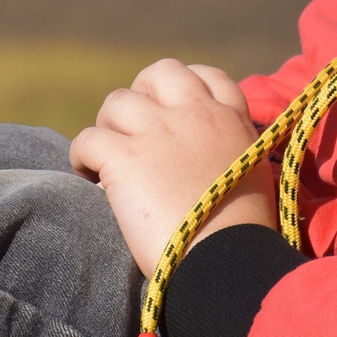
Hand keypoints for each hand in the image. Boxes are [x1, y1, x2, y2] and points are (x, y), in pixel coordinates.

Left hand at [71, 60, 273, 273]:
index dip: (183, 87)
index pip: (206, 76)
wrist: (226, 262)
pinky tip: (89, 178)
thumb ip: (233, 155)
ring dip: (108, 128)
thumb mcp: (253, 177)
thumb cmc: (242, 236)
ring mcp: (157, 131)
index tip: (169, 110)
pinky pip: (87, 139)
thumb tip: (205, 162)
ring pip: (116, 102)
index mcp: (230, 120)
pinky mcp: (124, 157)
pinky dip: (82, 157)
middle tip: (133, 133)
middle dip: (141, 96)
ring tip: (106, 161)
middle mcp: (194, 114)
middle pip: (158, 74)